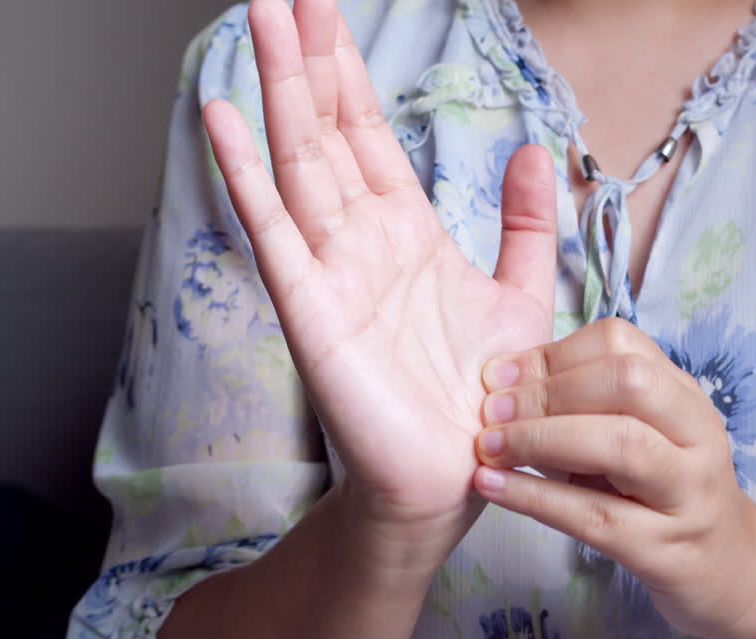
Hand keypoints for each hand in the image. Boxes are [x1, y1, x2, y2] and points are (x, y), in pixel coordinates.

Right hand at [203, 0, 556, 572]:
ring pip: (299, 163)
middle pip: (327, 134)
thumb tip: (533, 145)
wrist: (466, 475)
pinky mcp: (313, 310)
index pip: (369, 137)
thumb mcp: (523, 294)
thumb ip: (526, 222)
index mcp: (407, 233)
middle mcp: (363, 242)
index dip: (350, 75)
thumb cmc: (487, 395)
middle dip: (309, 62)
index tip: (332, 14)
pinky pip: (274, 231)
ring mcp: (332, 271)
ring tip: (259, 22)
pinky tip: (223, 119)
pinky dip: (246, 175)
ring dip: (279, 92)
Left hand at [469, 318, 755, 638]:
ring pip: (620, 445)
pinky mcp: (666, 550)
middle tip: (490, 409)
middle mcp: (697, 437)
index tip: (500, 374)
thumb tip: (507, 384)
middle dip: (549, 390)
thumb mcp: (647, 439)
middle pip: (628, 384)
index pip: (623, 345)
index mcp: (686, 398)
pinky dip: (537, 497)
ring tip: (489, 446)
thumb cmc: (670, 498)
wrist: (737, 575)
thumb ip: (593, 408)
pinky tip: (494, 488)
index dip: (554, 353)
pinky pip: (596, 517)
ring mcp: (688, 495)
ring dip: (542, 438)